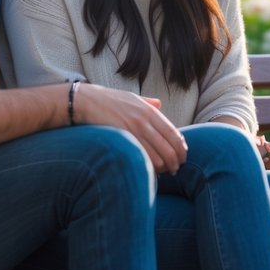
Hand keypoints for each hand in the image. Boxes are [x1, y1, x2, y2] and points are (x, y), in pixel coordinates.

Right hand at [73, 83, 187, 173]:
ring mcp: (133, 130)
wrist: (86, 101)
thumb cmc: (109, 100)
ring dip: (163, 168)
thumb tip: (159, 104)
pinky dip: (148, 167)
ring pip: (157, 157)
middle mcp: (144, 120)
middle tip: (176, 169)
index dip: (181, 148)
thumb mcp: (132, 97)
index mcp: (150, 111)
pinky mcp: (123, 139)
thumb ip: (147, 103)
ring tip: (163, 172)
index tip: (183, 156)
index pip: (173, 133)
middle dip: (175, 162)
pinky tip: (148, 170)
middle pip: (169, 148)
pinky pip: (141, 158)